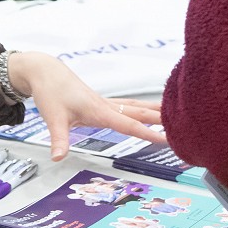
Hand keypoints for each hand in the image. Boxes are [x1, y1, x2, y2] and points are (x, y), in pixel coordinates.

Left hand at [9, 52, 164, 159]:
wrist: (45, 71)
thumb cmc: (50, 91)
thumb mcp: (52, 117)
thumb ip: (58, 139)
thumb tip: (58, 157)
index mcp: (99, 110)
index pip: (128, 124)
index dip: (147, 132)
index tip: (166, 139)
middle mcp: (106, 105)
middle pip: (139, 113)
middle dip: (161, 120)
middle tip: (183, 126)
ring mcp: (105, 102)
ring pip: (136, 106)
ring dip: (155, 111)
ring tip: (174, 115)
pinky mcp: (101, 101)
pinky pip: (128, 105)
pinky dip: (142, 107)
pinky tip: (149, 109)